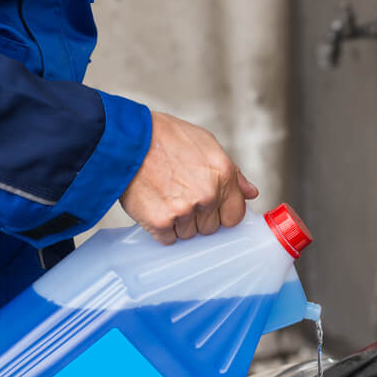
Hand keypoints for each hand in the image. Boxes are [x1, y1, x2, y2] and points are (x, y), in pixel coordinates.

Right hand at [120, 111, 258, 244]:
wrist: (125, 139)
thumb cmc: (164, 137)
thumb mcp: (206, 144)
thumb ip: (232, 173)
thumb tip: (250, 193)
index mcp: (223, 175)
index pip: (234, 216)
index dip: (221, 213)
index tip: (209, 207)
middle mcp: (207, 195)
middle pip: (210, 227)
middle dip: (198, 217)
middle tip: (180, 195)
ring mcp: (184, 211)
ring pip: (189, 234)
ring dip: (178, 223)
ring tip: (164, 197)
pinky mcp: (160, 222)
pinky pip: (168, 239)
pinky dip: (161, 229)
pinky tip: (154, 207)